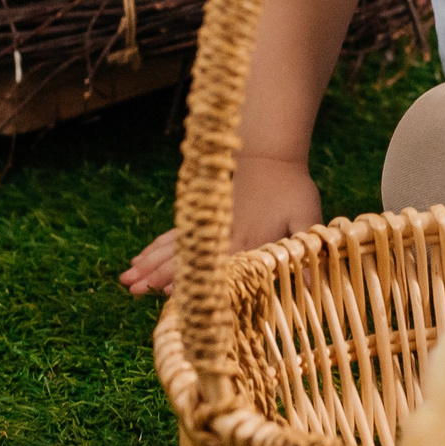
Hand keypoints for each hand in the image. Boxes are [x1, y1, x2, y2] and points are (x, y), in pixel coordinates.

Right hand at [119, 155, 323, 295]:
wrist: (270, 154)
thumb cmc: (291, 187)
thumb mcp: (307, 216)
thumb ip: (307, 244)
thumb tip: (318, 279)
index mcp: (247, 239)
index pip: (215, 264)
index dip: (193, 277)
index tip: (168, 290)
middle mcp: (222, 233)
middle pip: (185, 257)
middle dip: (158, 275)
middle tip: (133, 290)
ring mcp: (208, 224)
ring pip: (173, 247)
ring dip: (149, 264)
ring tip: (126, 280)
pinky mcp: (202, 216)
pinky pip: (174, 235)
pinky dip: (155, 247)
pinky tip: (139, 259)